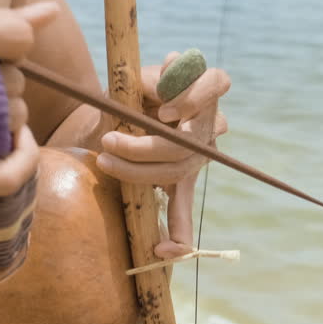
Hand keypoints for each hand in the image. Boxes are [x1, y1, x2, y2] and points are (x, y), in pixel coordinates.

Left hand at [96, 51, 230, 258]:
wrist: (108, 117)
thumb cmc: (124, 93)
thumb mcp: (129, 79)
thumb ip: (147, 78)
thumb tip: (166, 72)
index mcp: (201, 87)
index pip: (217, 83)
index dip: (194, 98)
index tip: (165, 110)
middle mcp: (207, 122)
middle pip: (188, 139)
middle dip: (145, 145)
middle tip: (110, 140)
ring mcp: (198, 155)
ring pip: (178, 170)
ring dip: (138, 171)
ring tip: (105, 163)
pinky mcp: (182, 180)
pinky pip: (183, 210)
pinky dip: (177, 233)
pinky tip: (166, 251)